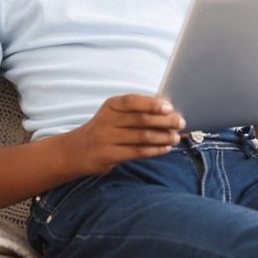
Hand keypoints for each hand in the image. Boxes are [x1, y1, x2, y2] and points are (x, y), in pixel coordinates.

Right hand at [64, 94, 185, 174]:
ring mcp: (106, 138)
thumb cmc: (106, 129)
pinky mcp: (108, 155)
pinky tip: (166, 148)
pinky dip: (155, 150)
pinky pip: (137, 152)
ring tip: (176, 137)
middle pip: (141, 120)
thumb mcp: (115, 114)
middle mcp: (107, 120)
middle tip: (181, 123)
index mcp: (111, 105)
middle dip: (165, 121)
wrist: (77, 150)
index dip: (152, 104)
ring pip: (142, 137)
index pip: (133, 101)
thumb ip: (137, 110)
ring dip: (163, 137)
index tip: (170, 108)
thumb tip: (169, 109)